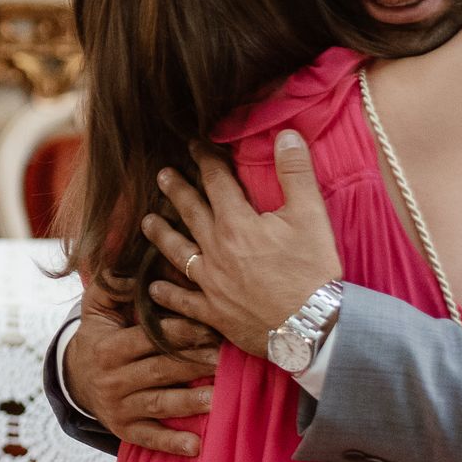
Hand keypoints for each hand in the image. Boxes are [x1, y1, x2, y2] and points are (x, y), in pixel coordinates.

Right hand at [63, 286, 219, 456]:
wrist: (77, 380)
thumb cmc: (99, 336)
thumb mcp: (96, 309)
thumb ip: (111, 285)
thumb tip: (132, 263)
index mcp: (108, 347)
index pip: (148, 338)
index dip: (180, 332)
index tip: (211, 326)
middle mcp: (112, 378)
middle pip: (160, 370)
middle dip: (195, 363)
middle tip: (228, 358)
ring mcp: (119, 406)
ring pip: (159, 403)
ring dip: (190, 402)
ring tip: (220, 398)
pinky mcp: (124, 430)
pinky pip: (149, 438)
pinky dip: (172, 443)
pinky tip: (196, 446)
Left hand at [140, 131, 341, 358]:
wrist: (314, 326)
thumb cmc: (314, 270)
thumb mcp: (311, 215)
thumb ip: (296, 173)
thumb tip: (287, 134)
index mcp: (237, 223)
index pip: (216, 182)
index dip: (205, 160)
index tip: (193, 145)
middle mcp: (216, 249)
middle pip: (191, 212)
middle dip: (176, 190)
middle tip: (161, 175)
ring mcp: (212, 282)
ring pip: (177, 253)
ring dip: (161, 235)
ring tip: (147, 222)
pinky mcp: (214, 313)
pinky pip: (184, 302)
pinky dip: (167, 295)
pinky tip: (153, 289)